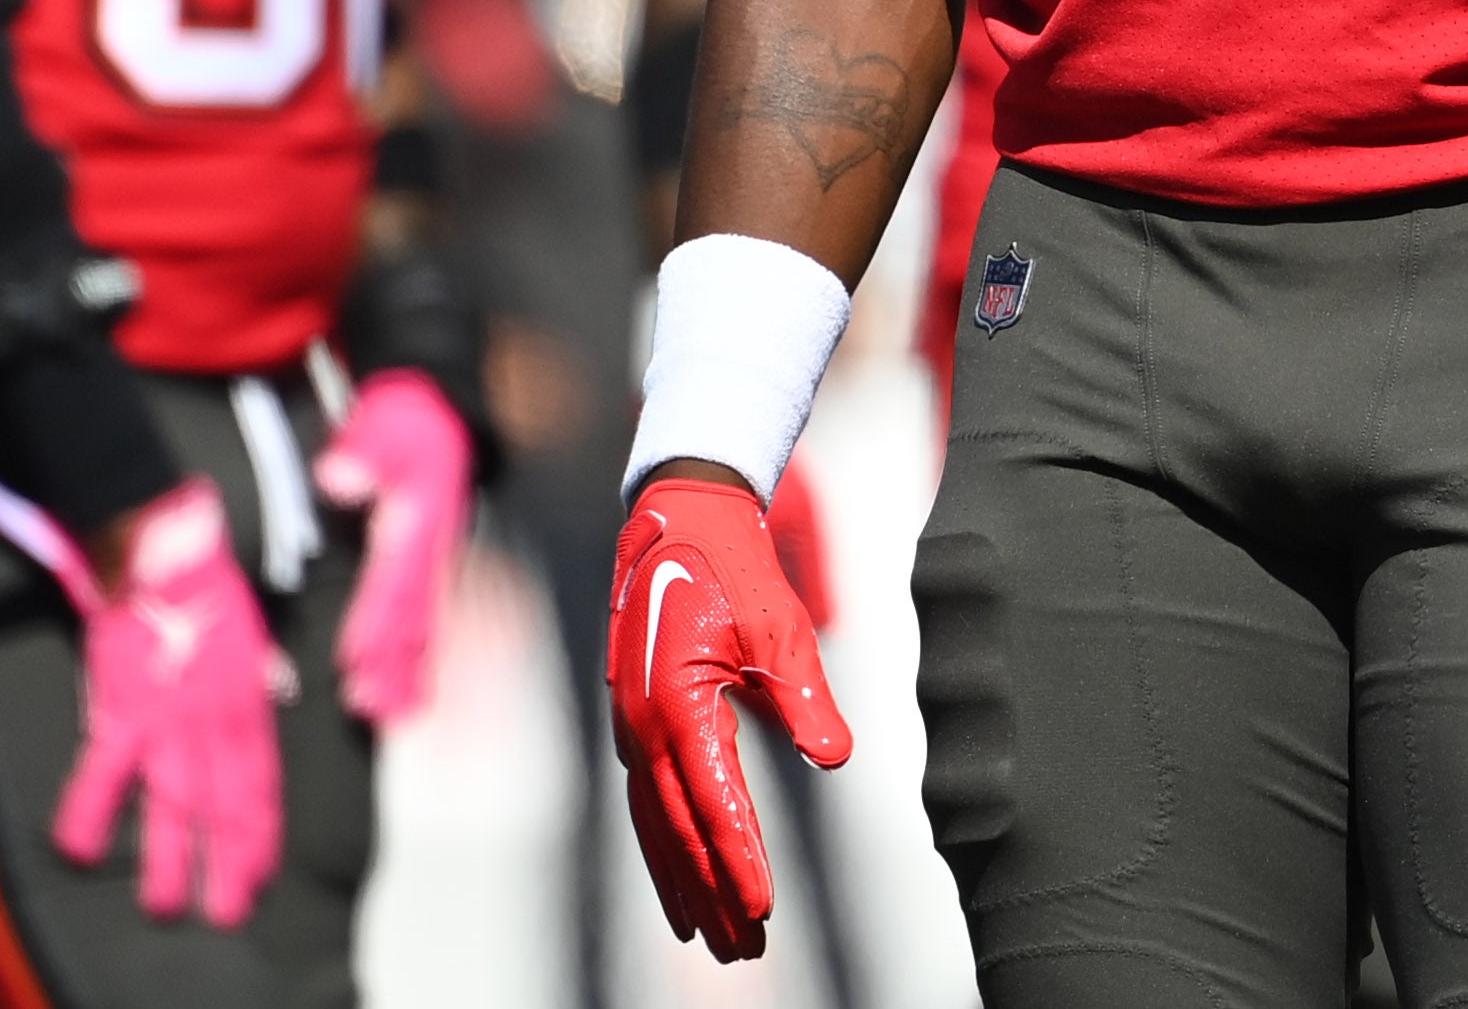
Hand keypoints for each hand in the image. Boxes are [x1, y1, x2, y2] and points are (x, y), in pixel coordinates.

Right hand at [42, 477, 287, 925]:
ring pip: (176, 801)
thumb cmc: (203, 582)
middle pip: (226, 803)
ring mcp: (171, 715)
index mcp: (250, 698)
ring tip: (164, 905)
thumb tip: (277, 692)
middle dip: (227, 863)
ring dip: (169, 856)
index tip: (260, 871)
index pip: (261, 780)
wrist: (162, 543)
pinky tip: (79, 850)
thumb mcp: (252, 627)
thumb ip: (263, 669)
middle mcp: (217, 716)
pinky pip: (106, 768)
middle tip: (224, 911)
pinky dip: (91, 809)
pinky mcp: (123, 704)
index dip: (260, 831)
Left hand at [312, 371, 477, 724]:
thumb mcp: (382, 421)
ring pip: (427, 618)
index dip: (376, 621)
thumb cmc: (407, 416)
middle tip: (371, 706)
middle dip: (394, 662)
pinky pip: (433, 611)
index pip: (394, 578)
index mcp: (418, 516)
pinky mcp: (434, 557)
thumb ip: (362, 450)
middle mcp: (432, 542)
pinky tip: (417, 681)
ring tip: (395, 711)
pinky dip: (426, 650)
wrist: (444, 404)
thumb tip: (339, 477)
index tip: (355, 659)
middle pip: (414, 611)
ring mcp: (437, 553)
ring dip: (411, 666)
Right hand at [611, 468, 853, 960]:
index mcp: (678, 708)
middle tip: (741, 946)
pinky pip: (649, 800)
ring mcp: (633, 728)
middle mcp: (644, 728)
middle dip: (711, 891)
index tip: (762, 907)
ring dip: (684, 880)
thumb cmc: (733, 570)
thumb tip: (834, 758)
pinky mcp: (636, 723)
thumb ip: (804, 698)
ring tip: (712, 933)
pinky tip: (682, 876)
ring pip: (657, 824)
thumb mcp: (780, 629)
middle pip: (679, 830)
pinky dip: (664, 845)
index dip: (739, 860)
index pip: (715, 804)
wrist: (678, 522)